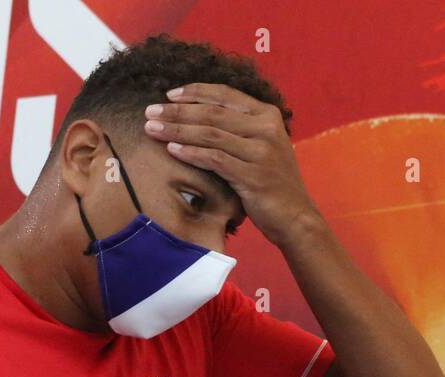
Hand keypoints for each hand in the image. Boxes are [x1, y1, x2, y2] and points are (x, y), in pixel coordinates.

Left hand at [142, 83, 323, 247]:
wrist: (294, 216)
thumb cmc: (271, 182)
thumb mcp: (260, 147)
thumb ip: (238, 129)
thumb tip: (198, 115)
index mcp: (267, 114)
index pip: (225, 95)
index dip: (195, 92)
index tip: (169, 94)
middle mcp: (266, 128)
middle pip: (212, 112)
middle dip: (178, 111)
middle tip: (150, 110)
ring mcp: (261, 151)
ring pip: (210, 133)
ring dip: (177, 129)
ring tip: (152, 128)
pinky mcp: (253, 175)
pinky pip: (215, 159)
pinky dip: (191, 153)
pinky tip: (171, 149)